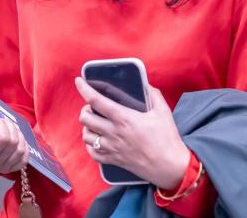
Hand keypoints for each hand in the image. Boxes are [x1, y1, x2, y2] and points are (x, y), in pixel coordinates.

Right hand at [0, 117, 29, 173]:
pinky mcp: (12, 168)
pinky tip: (16, 139)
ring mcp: (2, 168)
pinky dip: (23, 145)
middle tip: (3, 121)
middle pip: (12, 142)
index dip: (1, 126)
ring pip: (20, 149)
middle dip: (10, 126)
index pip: (0, 140)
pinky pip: (24, 157)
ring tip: (10, 128)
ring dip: (18, 134)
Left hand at [75, 77, 189, 189]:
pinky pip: (92, 152)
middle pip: (86, 118)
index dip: (84, 89)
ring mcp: (111, 148)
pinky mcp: (113, 160)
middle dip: (85, 109)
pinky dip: (91, 144)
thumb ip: (153, 95)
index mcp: (124, 118)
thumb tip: (145, 85)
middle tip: (92, 106)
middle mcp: (114, 133)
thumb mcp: (163, 111)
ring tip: (94, 122)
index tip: (79, 81)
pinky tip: (97, 140)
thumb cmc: (166, 138)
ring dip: (87, 126)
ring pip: (86, 135)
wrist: (168, 165)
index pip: (96, 100)